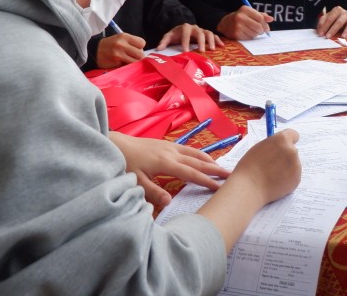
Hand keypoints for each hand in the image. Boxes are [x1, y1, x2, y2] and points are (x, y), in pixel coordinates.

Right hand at [96, 33, 146, 68]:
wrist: (94, 51)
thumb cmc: (110, 44)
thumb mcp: (120, 39)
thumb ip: (132, 43)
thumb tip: (143, 53)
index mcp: (124, 36)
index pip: (142, 43)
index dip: (140, 47)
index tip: (135, 49)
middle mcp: (122, 45)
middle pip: (140, 54)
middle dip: (138, 56)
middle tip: (132, 56)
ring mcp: (118, 55)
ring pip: (135, 62)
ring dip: (133, 63)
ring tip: (128, 60)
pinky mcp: (115, 63)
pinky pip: (127, 67)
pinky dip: (127, 66)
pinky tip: (122, 63)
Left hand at [109, 132, 231, 208]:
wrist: (115, 143)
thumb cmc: (125, 163)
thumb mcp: (136, 181)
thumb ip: (153, 192)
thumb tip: (170, 202)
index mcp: (166, 163)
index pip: (191, 174)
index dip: (206, 181)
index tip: (219, 187)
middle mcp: (172, 153)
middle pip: (198, 161)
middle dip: (215, 168)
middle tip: (230, 174)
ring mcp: (170, 147)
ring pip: (195, 153)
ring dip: (209, 160)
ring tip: (220, 167)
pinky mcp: (166, 144)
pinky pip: (188, 149)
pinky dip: (199, 154)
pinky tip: (201, 158)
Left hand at [156, 23, 223, 52]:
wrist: (182, 29)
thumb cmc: (176, 34)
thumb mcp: (169, 36)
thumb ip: (164, 42)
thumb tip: (159, 49)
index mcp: (185, 28)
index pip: (185, 34)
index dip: (185, 42)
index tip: (185, 50)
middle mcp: (195, 28)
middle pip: (199, 33)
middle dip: (201, 42)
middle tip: (202, 51)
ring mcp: (202, 30)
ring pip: (208, 33)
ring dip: (211, 41)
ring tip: (212, 49)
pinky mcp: (207, 34)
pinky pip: (214, 35)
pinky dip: (218, 40)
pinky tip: (221, 46)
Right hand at [217, 7, 272, 39]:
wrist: (225, 23)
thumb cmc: (241, 18)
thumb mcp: (250, 13)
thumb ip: (261, 15)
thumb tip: (271, 19)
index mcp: (245, 9)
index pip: (260, 18)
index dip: (265, 24)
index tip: (267, 28)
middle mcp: (240, 17)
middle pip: (258, 27)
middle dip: (262, 30)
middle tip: (261, 31)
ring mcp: (237, 26)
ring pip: (255, 33)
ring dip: (256, 34)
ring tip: (251, 30)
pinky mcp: (236, 34)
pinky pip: (249, 38)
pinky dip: (250, 37)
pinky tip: (246, 33)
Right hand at [227, 129, 300, 204]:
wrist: (249, 187)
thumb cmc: (250, 166)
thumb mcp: (260, 147)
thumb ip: (273, 145)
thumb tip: (280, 146)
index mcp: (282, 139)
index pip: (294, 135)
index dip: (288, 140)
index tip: (284, 145)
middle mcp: (292, 151)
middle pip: (292, 150)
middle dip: (285, 156)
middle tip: (272, 164)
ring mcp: (296, 166)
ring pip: (293, 164)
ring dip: (286, 167)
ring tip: (271, 174)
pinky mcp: (297, 179)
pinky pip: (293, 176)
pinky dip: (287, 178)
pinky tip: (275, 181)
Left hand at [317, 6, 346, 37]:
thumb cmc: (335, 19)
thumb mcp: (327, 18)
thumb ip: (322, 23)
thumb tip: (319, 31)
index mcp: (337, 10)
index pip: (330, 18)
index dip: (325, 26)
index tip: (321, 34)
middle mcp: (346, 13)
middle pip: (339, 21)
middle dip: (333, 29)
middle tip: (328, 37)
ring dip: (346, 30)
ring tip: (343, 37)